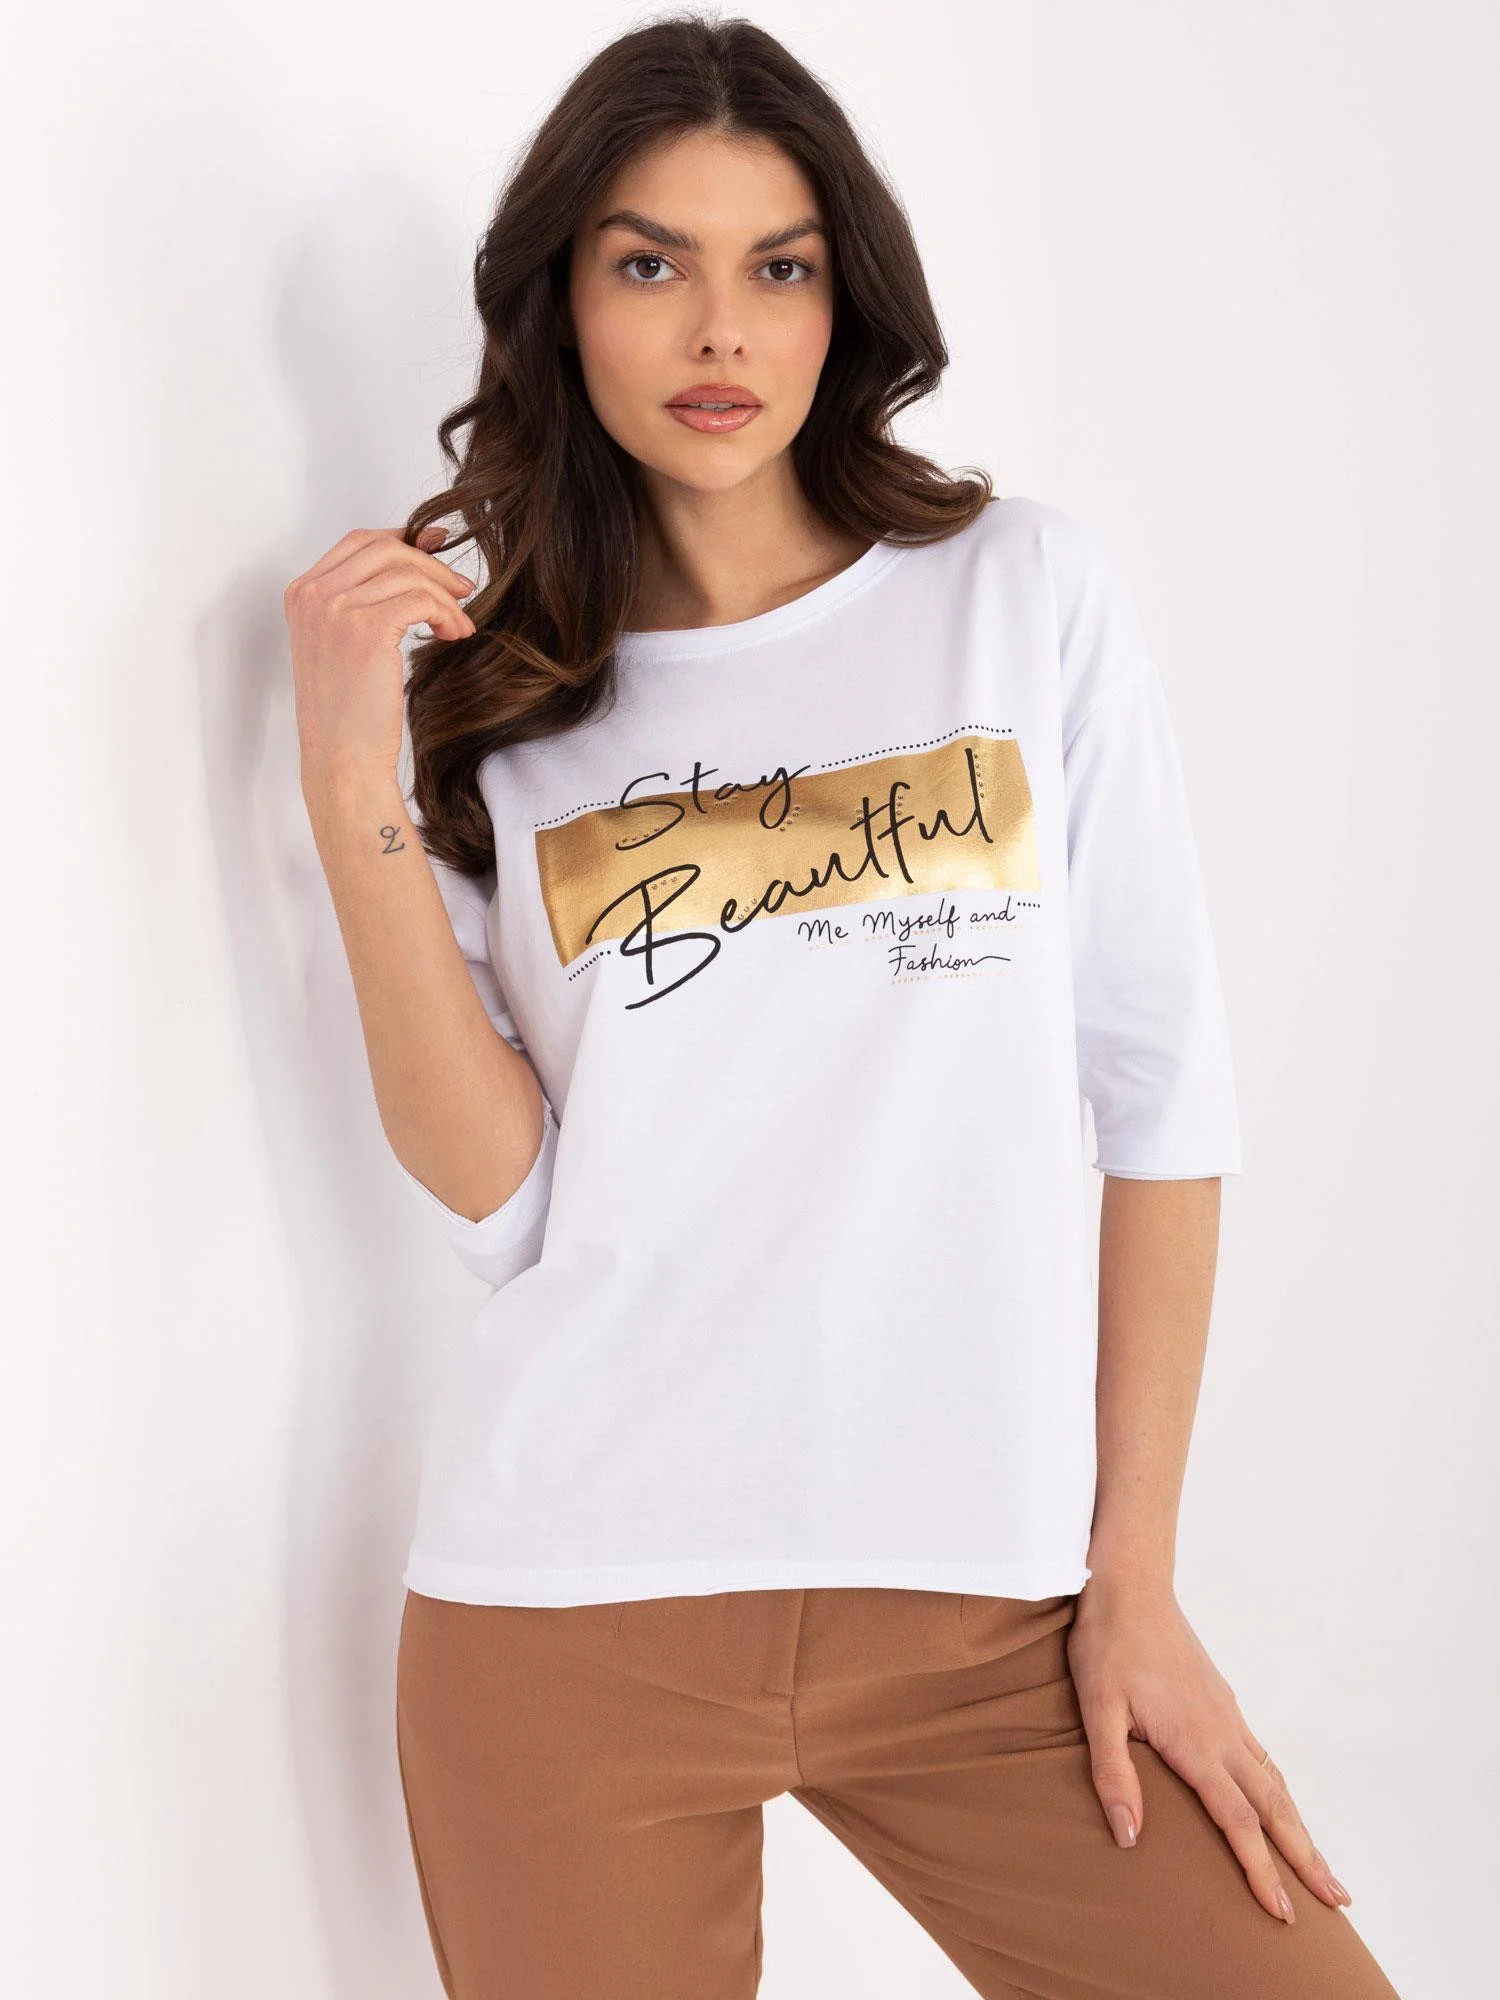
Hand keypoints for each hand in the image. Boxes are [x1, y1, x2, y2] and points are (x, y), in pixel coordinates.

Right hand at [284, 522, 476, 793]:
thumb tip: (421, 549)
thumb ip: (368, 598)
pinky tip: (454, 635)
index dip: (404, 539)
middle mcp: (312, 595)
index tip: (438, 547)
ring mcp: (335, 610)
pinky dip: (446, 614)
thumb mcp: (345, 643)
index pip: (359, 542)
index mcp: (302, 594)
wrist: (342, 759)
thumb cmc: (349, 711)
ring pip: (407, 573)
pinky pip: (421, 600)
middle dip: (430, 563)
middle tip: (462, 587)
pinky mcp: (365, 630)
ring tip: (460, 624)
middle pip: (384, 547)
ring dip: (445, 595)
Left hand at [1066, 1576, 1353, 1922]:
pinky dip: (1281, 1790)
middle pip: (1275, 1808)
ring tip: (1322, 1866)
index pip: (1237, 1822)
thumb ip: (1114, 1774)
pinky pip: (1262, 1756)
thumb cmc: (1108, 1644)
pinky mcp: (1223, 1701)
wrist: (1131, 1583)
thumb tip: (1130, 1837)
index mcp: (1196, 1743)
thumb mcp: (1097, 1709)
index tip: (1282, 1913)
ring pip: (1275, 1782)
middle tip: (1338, 1903)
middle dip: (1305, 1859)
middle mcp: (1222, 1733)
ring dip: (1301, 1827)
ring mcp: (1227, 1715)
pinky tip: (1280, 1802)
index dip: (1260, 1871)